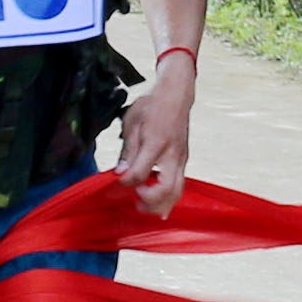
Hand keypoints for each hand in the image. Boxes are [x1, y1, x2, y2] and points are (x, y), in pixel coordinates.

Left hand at [117, 50, 198, 215]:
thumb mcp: (132, 122)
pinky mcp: (184, 160)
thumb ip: (128, 150)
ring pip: (177, 191)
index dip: (127, 181)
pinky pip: (180, 184)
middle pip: (166, 190)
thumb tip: (120, 173)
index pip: (141, 173)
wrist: (176, 94)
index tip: (118, 181)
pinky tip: (158, 204)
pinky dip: (169, 197)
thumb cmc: (152, 105)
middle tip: (135, 203)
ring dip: (161, 205)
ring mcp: (182, 159)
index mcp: (156, 143)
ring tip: (144, 206)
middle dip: (149, 202)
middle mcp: (172, 154)